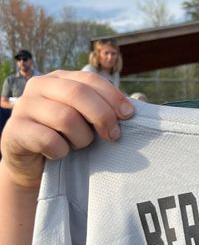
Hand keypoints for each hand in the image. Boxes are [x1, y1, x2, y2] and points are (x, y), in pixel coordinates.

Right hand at [0, 70, 134, 188]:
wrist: (32, 165)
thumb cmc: (66, 137)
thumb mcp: (85, 119)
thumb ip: (105, 108)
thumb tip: (137, 106)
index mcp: (59, 79)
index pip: (90, 79)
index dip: (113, 96)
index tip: (129, 115)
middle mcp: (39, 86)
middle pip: (78, 94)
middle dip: (102, 116)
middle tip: (113, 136)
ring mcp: (24, 107)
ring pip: (65, 118)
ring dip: (81, 138)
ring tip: (79, 145)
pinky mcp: (15, 131)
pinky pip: (48, 140)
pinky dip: (62, 151)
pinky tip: (60, 154)